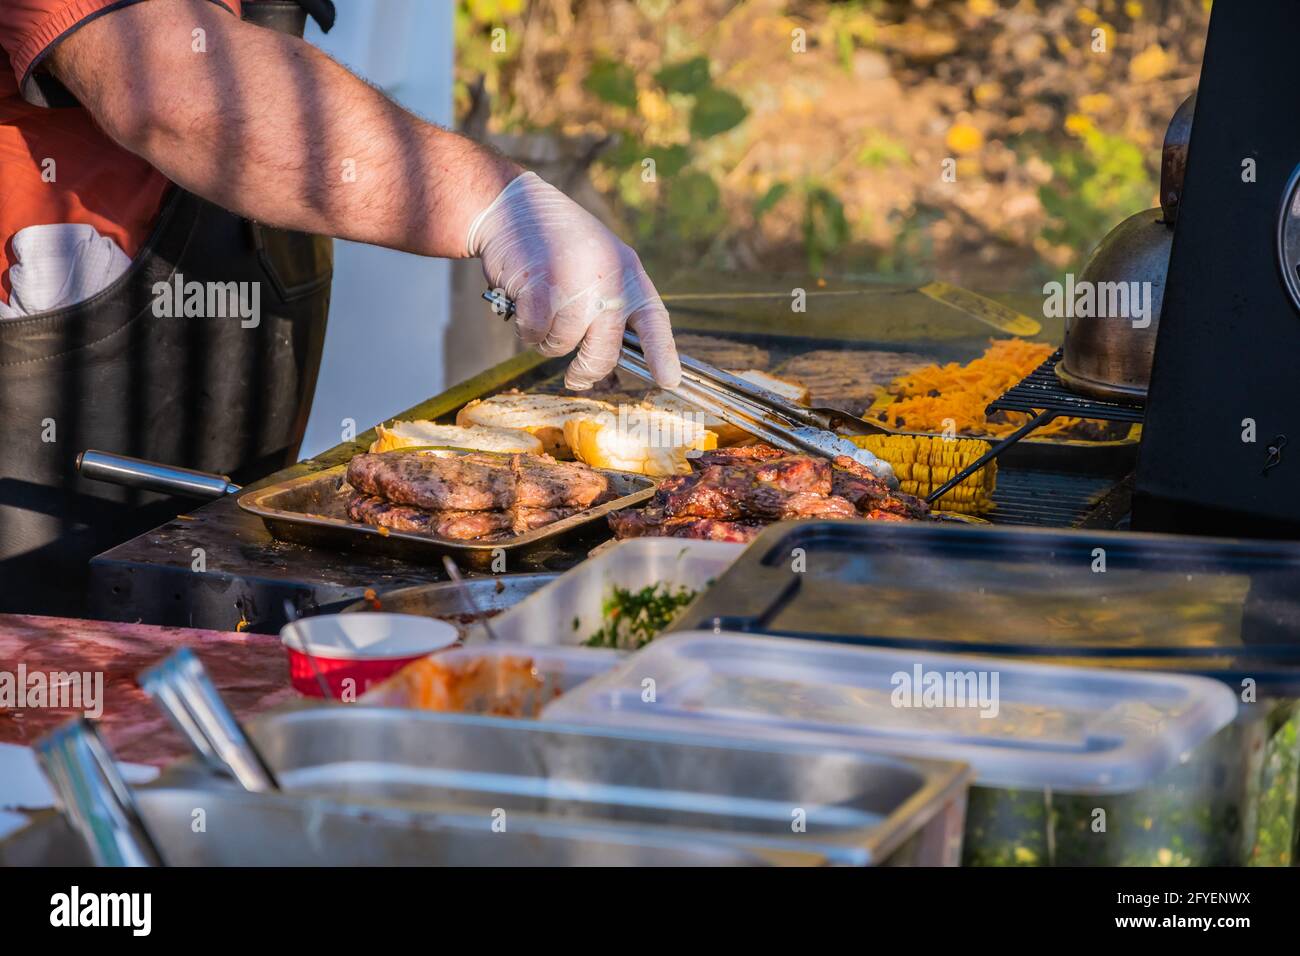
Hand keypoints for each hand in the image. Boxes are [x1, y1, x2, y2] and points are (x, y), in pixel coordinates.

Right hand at [467, 172, 680, 389]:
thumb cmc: (557, 243)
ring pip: (564, 345)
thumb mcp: (600, 262)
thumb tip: (609, 356)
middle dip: (589, 370)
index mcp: (629, 272)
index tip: (668, 381)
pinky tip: (523, 305)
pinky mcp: (540, 288)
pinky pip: (536, 334)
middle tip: (577, 378)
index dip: (662, 354)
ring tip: (541, 313)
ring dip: (547, 340)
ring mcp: (575, 283)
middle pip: (606, 350)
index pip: (654, 320)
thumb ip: (610, 302)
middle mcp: (608, 279)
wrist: (513, 207)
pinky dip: (526, 330)